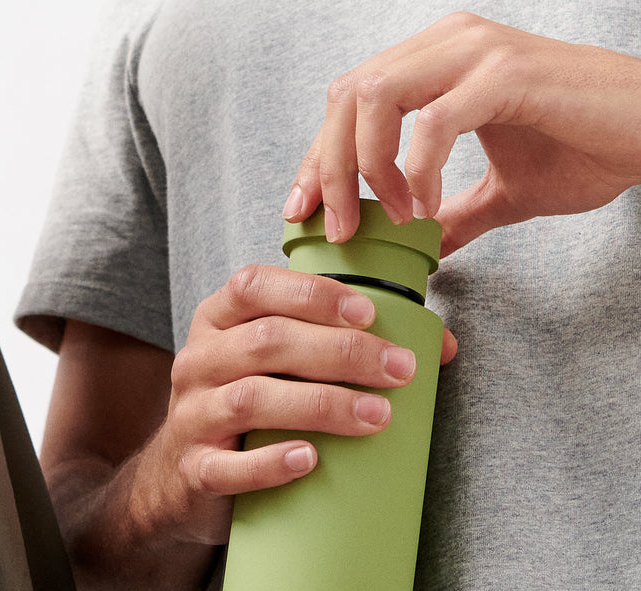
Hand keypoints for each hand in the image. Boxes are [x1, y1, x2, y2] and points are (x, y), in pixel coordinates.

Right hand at [134, 264, 429, 547]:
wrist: (183, 481)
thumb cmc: (249, 413)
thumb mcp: (278, 368)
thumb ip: (339, 346)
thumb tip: (439, 349)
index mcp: (218, 322)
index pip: (255, 287)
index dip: (313, 295)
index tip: (370, 313)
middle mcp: (199, 362)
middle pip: (268, 342)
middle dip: (341, 352)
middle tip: (399, 371)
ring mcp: (192, 417)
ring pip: (252, 400)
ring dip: (322, 405)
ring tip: (376, 417)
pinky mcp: (195, 471)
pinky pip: (228, 467)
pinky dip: (271, 464)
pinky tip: (309, 460)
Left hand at [284, 13, 640, 254]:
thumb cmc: (583, 151)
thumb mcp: (502, 194)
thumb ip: (455, 213)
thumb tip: (427, 246)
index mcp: (438, 65)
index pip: (350, 101)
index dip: (317, 158)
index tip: (304, 212)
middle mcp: (448, 46)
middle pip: (348, 95)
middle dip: (325, 168)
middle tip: (335, 228)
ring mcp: (475, 54)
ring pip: (376, 97)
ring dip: (364, 168)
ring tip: (387, 222)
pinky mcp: (505, 76)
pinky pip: (433, 123)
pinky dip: (416, 174)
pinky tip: (423, 212)